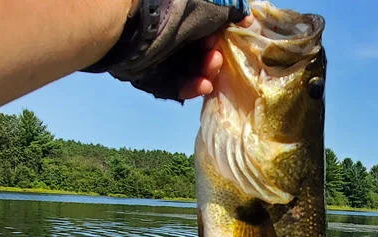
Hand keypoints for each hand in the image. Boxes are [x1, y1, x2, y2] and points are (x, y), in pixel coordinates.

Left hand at [84, 0, 251, 101]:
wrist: (132, 24)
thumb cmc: (172, 8)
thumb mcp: (210, 3)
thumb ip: (231, 11)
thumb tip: (246, 19)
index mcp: (183, 16)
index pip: (208, 31)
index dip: (221, 38)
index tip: (225, 39)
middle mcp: (170, 35)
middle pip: (200, 53)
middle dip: (214, 58)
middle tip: (216, 57)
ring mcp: (159, 56)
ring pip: (190, 71)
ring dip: (206, 74)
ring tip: (210, 72)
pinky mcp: (150, 76)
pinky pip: (175, 85)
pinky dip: (191, 87)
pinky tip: (202, 86)